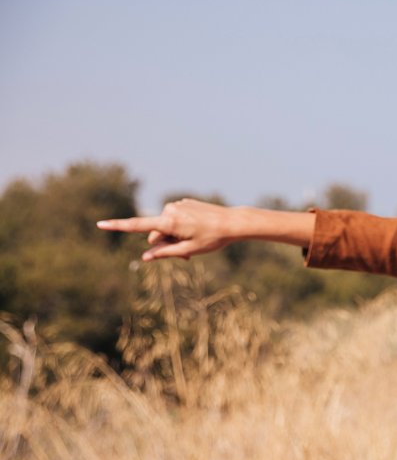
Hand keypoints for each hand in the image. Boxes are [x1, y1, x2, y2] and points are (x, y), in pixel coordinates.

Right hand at [97, 198, 239, 260]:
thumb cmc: (212, 238)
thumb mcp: (188, 250)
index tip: (100, 224)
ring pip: (166, 227)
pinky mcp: (184, 203)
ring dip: (174, 236)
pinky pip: (175, 219)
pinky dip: (181, 227)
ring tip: (194, 242)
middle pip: (156, 233)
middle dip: (165, 244)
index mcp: (169, 222)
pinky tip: (197, 229)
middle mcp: (169, 210)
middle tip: (186, 257)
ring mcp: (177, 205)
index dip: (118, 226)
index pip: (138, 226)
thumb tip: (145, 257)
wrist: (232, 222)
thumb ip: (165, 253)